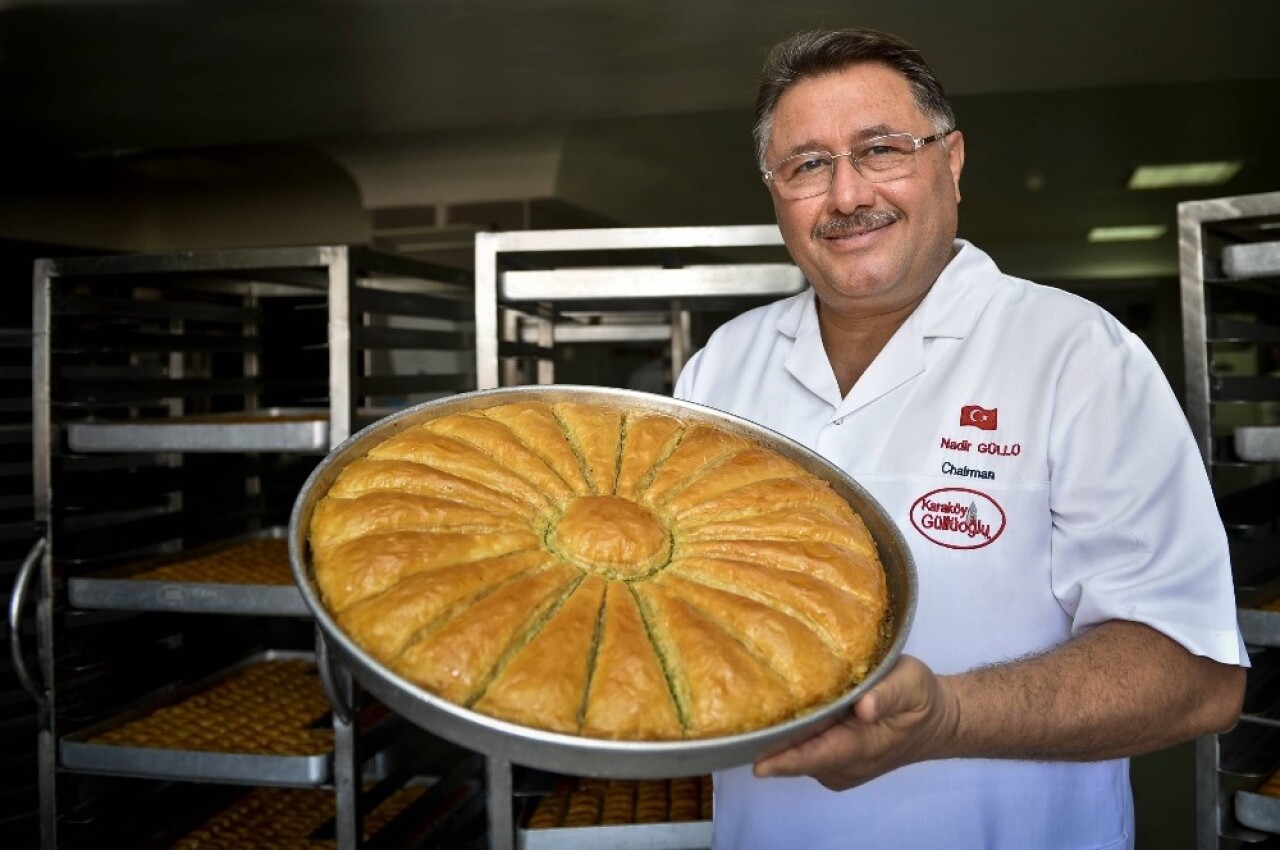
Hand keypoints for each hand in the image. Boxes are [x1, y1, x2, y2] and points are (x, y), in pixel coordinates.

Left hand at [752, 655, 957, 790]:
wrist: (936, 721)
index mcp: (863, 746)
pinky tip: (769, 716)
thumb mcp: (912, 685)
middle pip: (800, 756)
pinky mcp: (832, 759)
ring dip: (775, 740)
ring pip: (799, 754)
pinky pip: (804, 751)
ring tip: (744, 715)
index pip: (819, 756)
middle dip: (770, 746)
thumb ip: (888, 694)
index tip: (759, 764)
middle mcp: (845, 764)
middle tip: (734, 724)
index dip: (788, 760)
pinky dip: (787, 738)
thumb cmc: (921, 699)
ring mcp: (837, 765)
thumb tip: (862, 707)